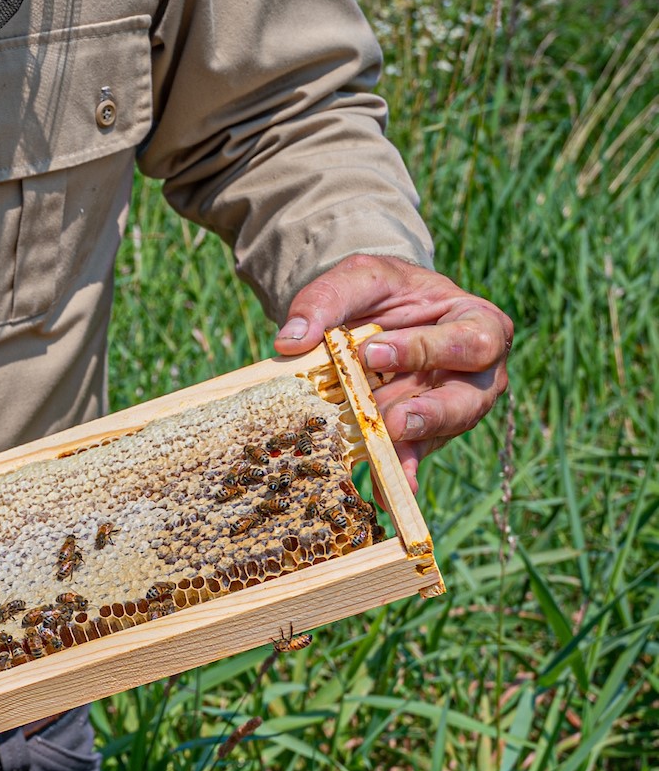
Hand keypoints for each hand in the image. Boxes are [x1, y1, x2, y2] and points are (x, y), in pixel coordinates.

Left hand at [273, 253, 511, 485]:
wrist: (378, 314)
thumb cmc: (383, 292)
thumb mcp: (359, 278)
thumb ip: (329, 300)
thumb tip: (290, 341)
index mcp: (480, 323)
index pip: (471, 341)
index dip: (426, 349)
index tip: (371, 352)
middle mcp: (479, 374)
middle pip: (469, 399)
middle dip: (431, 411)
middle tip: (391, 420)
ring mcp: (454, 409)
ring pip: (442, 434)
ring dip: (407, 443)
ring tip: (379, 450)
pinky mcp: (425, 435)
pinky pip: (414, 456)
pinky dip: (396, 473)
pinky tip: (380, 492)